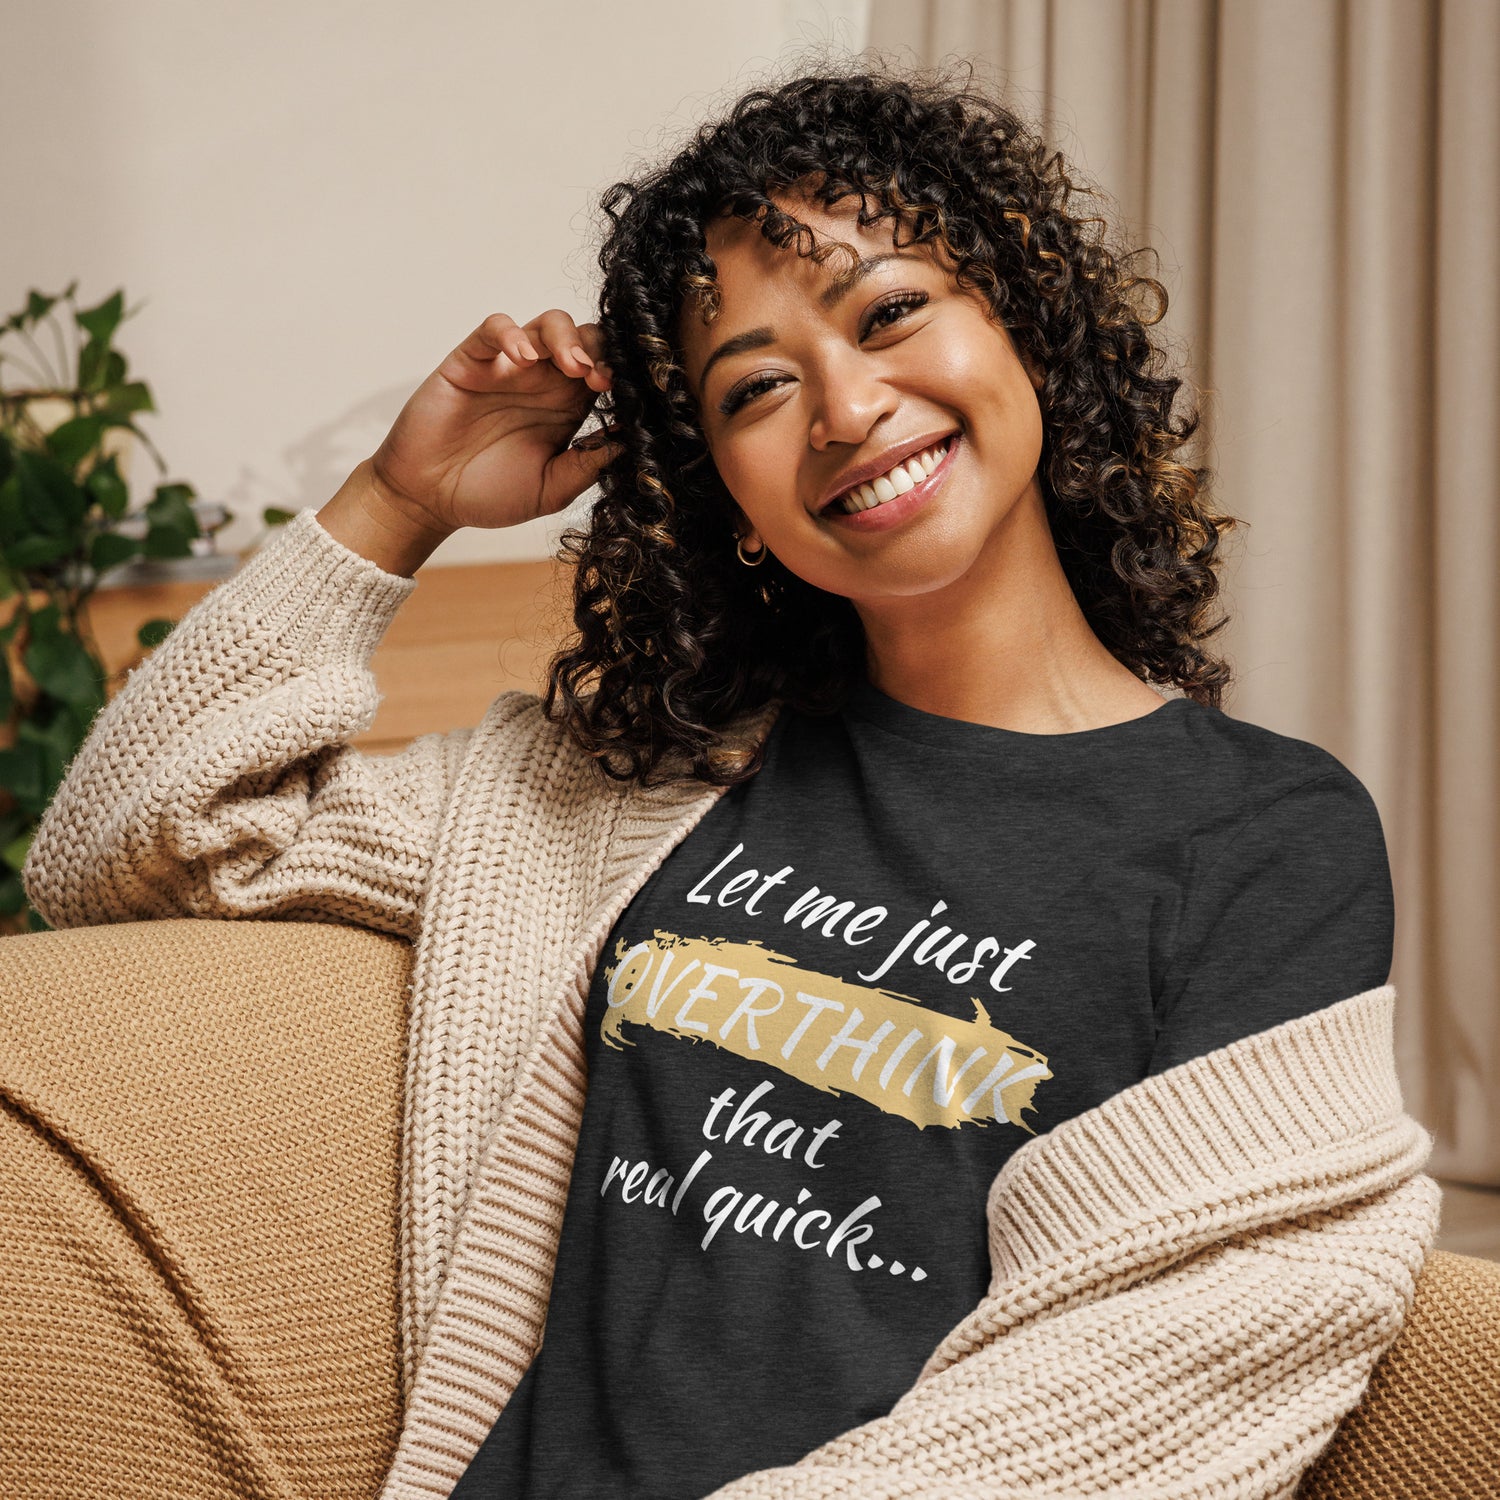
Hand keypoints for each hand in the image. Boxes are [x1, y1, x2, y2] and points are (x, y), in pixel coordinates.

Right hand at [367, 310, 618, 533]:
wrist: (430, 500)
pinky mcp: (471, 360)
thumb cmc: (489, 495)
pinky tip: (522, 358)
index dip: (620, 376)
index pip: (605, 372)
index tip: (628, 396)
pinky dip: (512, 333)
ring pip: (547, 324)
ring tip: (572, 366)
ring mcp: (508, 367)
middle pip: (585, 339)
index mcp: (568, 408)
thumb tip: (630, 443)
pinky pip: (494, 328)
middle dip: (600, 350)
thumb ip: (587, 466)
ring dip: (567, 338)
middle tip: (601, 379)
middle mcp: (543, 382)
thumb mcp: (551, 490)